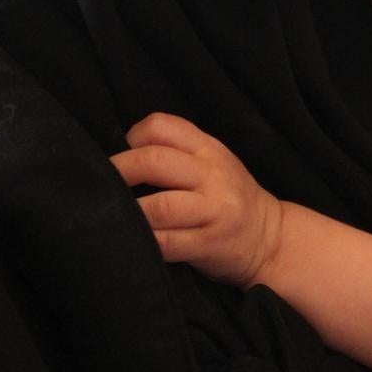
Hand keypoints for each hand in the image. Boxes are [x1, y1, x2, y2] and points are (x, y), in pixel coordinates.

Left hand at [110, 112, 282, 285]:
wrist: (271, 240)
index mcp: (210, 149)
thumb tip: (119, 154)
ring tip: (111, 215)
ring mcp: (213, 211)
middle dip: (118, 172)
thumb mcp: (214, 164)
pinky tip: (130, 240)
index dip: (132, 137)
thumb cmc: (229, 200)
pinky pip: (166, 243)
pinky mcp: (209, 244)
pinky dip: (142, 241)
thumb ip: (177, 154)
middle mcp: (213, 176)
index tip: (122, 156)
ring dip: (126, 212)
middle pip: (153, 161)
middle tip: (100, 187)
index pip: (162, 126)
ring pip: (158, 206)